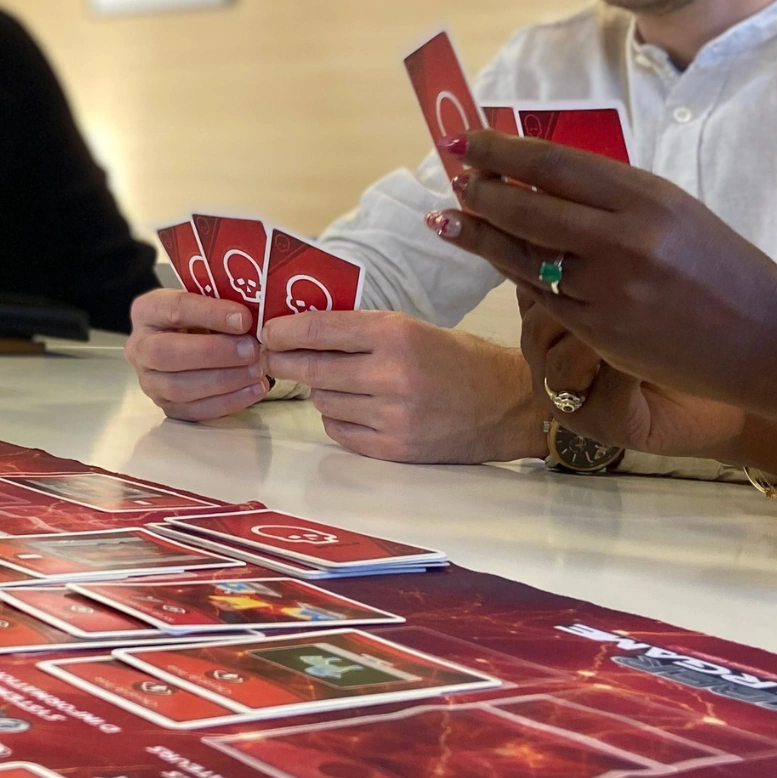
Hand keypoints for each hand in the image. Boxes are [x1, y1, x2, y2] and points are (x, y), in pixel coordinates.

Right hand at [126, 288, 267, 420]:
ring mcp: (149, 381)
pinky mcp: (166, 406)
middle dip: (213, 353)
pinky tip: (253, 390)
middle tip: (251, 350)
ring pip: (178, 387)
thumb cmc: (202, 316)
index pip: (175, 309)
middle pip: (167, 353)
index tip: (244, 319)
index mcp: (147, 311)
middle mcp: (139, 347)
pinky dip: (227, 402)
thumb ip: (223, 303)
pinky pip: (193, 411)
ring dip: (223, 380)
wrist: (189, 340)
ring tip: (256, 371)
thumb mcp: (207, 299)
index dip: (210, 314)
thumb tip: (250, 321)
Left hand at [259, 308, 545, 462]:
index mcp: (397, 334)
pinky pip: (340, 431)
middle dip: (284, 362)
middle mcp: (391, 374)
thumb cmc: (458, 360)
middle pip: (311, 368)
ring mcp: (392, 416)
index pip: (321, 328)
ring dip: (320, 390)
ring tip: (337, 382)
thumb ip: (362, 331)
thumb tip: (300, 331)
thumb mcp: (413, 328)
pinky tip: (354, 407)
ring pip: (322, 401)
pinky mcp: (394, 448)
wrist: (508, 405)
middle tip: (271, 358)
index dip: (285, 330)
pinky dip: (338, 418)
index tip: (268, 331)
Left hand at [427, 130, 776, 442]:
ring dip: (481, 236)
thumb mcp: (678, 212)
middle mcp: (624, 242)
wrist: (769, 340)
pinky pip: (545, 298)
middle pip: (528, 209)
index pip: (555, 166)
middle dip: (482, 191)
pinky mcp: (601, 333)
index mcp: (648, 200)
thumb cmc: (727, 269)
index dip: (502, 152)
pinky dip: (518, 275)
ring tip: (449, 219)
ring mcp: (608, 291)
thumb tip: (543, 179)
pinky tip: (499, 261)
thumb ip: (615, 198)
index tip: (469, 140)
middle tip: (454, 178)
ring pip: (525, 257)